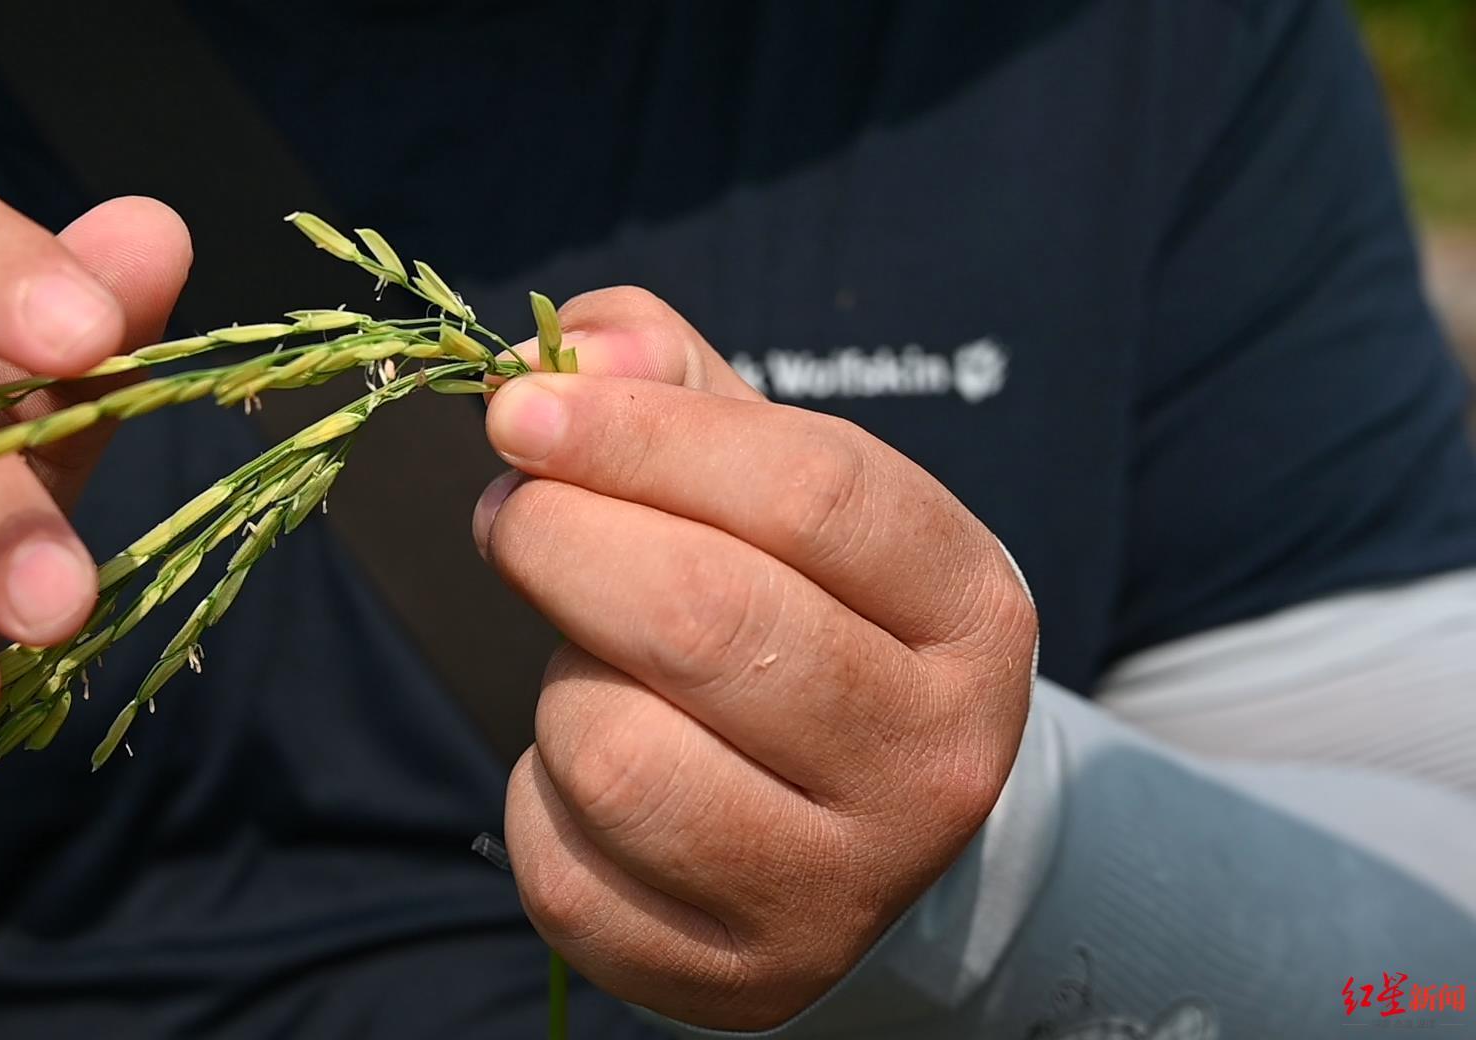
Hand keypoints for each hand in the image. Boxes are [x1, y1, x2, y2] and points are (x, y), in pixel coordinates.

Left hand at [482, 288, 1036, 1029]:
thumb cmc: (799, 615)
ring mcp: (841, 887)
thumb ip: (672, 386)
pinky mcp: (737, 976)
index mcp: (968, 611)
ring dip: (559, 684)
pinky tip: (590, 771)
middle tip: (510, 513)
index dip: (640, 437)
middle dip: (562, 542)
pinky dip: (540, 798)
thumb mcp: (772, 486)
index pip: (810, 494)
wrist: (855, 826)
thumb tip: (567, 357)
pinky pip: (567, 867)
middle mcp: (932, 760)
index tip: (517, 409)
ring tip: (592, 664)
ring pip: (617, 755)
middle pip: (705, 620)